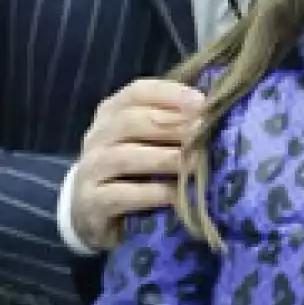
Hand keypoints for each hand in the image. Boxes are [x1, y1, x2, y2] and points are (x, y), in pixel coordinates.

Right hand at [70, 79, 207, 253]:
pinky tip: (177, 196)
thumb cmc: (131, 170)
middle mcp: (97, 136)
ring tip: (196, 163)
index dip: (170, 94)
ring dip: (165, 158)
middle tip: (205, 133)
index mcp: (111, 113)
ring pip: (126, 157)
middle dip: (172, 126)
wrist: (92, 212)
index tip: (202, 102)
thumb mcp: (147, 142)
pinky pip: (122, 195)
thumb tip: (214, 113)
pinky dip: (152, 194)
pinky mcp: (91, 202)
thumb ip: (172, 124)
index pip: (138, 92)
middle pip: (131, 121)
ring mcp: (90, 169)